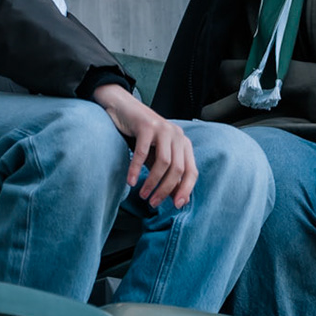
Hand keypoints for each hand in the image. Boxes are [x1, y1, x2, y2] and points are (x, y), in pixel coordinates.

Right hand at [92, 83, 196, 207]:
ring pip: (164, 162)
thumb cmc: (141, 136)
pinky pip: (143, 152)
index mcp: (184, 144)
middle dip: (165, 189)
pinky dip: (136, 169)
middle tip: (153, 202)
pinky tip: (131, 181)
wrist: (123, 109)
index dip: (186, 190)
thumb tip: (179, 200)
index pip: (192, 171)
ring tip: (143, 194)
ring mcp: (163, 129)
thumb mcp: (156, 157)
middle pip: (178, 169)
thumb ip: (168, 176)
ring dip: (152, 182)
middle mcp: (177, 135)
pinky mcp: (147, 125)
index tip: (177, 206)